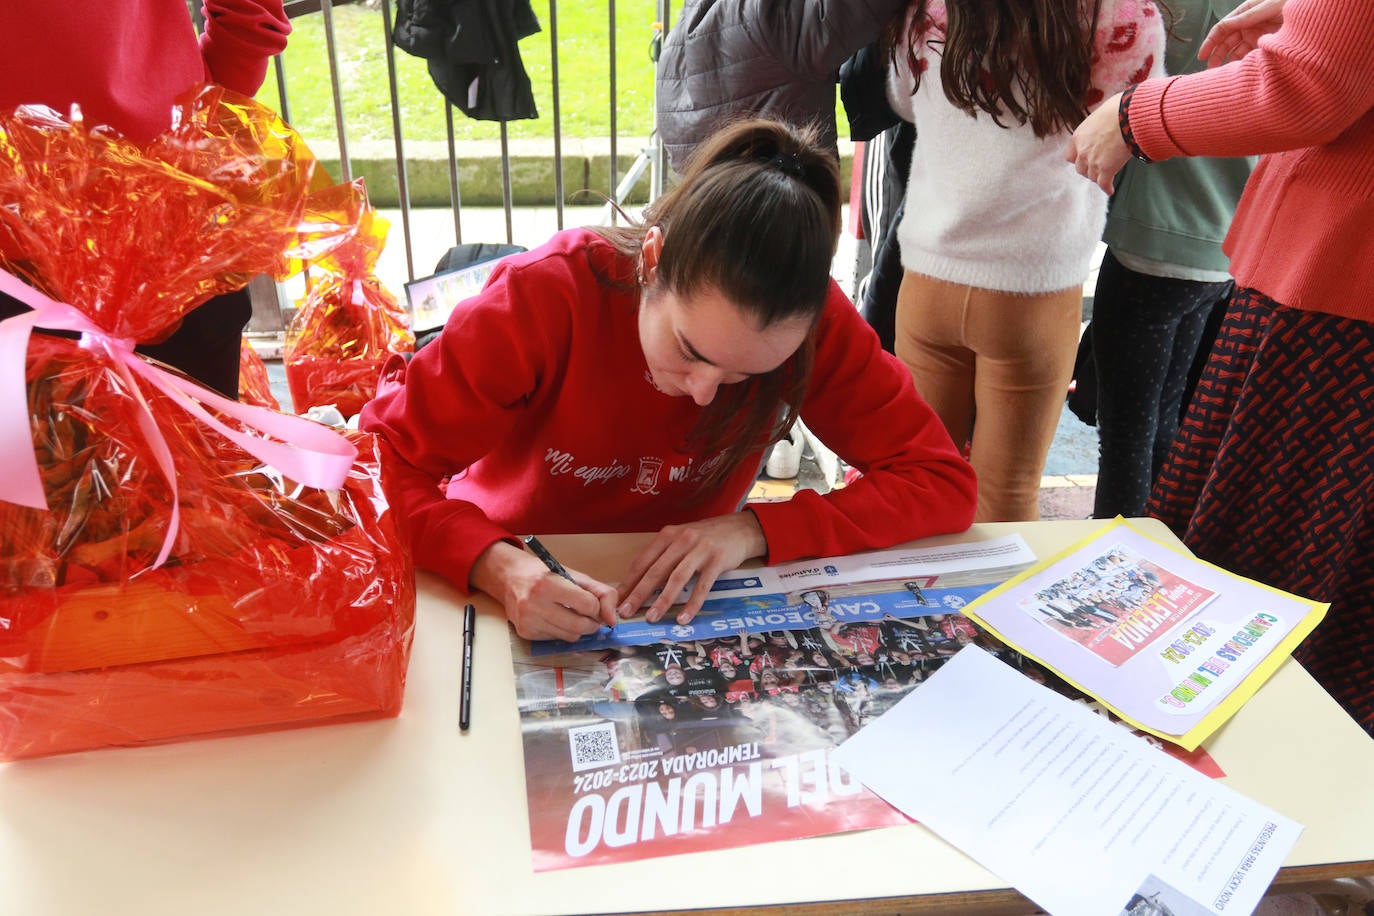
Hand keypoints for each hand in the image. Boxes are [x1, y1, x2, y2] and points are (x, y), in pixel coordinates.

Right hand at [471, 541, 619, 641]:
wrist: (509, 577)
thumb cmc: (545, 574)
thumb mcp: (574, 575)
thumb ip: (601, 593)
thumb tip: (612, 620)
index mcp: (548, 584)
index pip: (587, 605)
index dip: (596, 606)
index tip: (593, 604)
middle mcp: (535, 603)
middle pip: (580, 626)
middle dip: (592, 623)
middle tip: (590, 616)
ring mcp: (528, 621)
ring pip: (570, 637)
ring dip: (578, 628)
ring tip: (572, 615)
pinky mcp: (525, 633)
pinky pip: (556, 640)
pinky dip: (562, 631)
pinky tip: (556, 619)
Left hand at [616, 512, 767, 624]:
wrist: (741, 528)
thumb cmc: (707, 537)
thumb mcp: (682, 539)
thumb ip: (664, 556)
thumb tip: (641, 582)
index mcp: (668, 535)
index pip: (643, 561)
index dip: (629, 581)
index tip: (616, 599)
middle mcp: (681, 540)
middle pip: (656, 570)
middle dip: (639, 593)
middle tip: (626, 612)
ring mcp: (700, 550)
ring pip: (677, 578)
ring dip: (663, 600)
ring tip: (651, 618)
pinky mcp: (717, 560)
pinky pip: (702, 586)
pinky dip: (692, 603)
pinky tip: (683, 618)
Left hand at [1064, 92, 1129, 194]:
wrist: (1130, 115)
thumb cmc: (1120, 109)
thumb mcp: (1101, 114)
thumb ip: (1098, 126)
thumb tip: (1106, 124)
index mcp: (1079, 136)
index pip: (1070, 155)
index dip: (1078, 159)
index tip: (1084, 159)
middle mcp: (1082, 151)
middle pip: (1081, 168)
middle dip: (1088, 169)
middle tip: (1097, 168)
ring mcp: (1094, 161)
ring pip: (1092, 177)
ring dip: (1098, 177)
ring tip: (1105, 177)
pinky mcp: (1106, 169)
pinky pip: (1104, 183)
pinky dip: (1107, 188)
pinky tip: (1110, 190)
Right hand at [1199, 0, 1284, 67]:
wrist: (1314, 12)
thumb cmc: (1289, 1)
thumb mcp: (1267, 6)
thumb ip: (1246, 17)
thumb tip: (1224, 26)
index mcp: (1245, 12)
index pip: (1222, 29)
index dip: (1210, 42)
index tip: (1202, 56)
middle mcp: (1248, 25)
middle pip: (1226, 42)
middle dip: (1217, 55)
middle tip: (1211, 70)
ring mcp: (1257, 35)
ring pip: (1236, 51)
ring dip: (1229, 62)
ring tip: (1223, 75)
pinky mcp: (1266, 45)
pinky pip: (1251, 56)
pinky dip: (1244, 64)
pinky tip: (1240, 72)